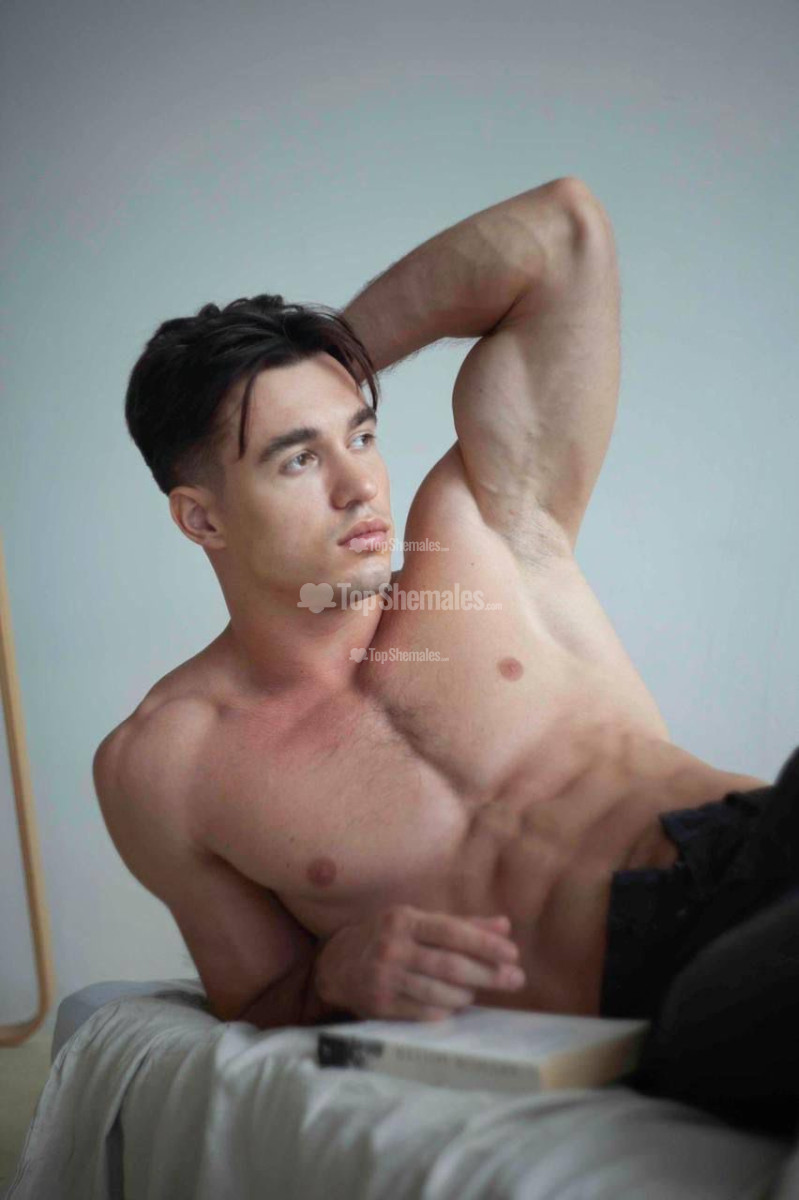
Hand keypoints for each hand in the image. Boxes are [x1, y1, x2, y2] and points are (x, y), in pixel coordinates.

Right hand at [315, 904, 525, 1020]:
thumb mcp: (419, 921)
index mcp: (404, 920)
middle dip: (488, 974)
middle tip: (515, 979)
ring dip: (467, 994)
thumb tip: (504, 926)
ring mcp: (385, 979)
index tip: (512, 954)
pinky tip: (454, 1004)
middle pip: (449, 965)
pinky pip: (424, 1013)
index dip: (485, 944)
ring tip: (478, 991)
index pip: (452, 931)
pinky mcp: (381, 1006)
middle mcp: (392, 948)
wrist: (338, 964)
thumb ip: (463, 924)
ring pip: (439, 993)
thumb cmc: (390, 938)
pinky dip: (446, 1009)